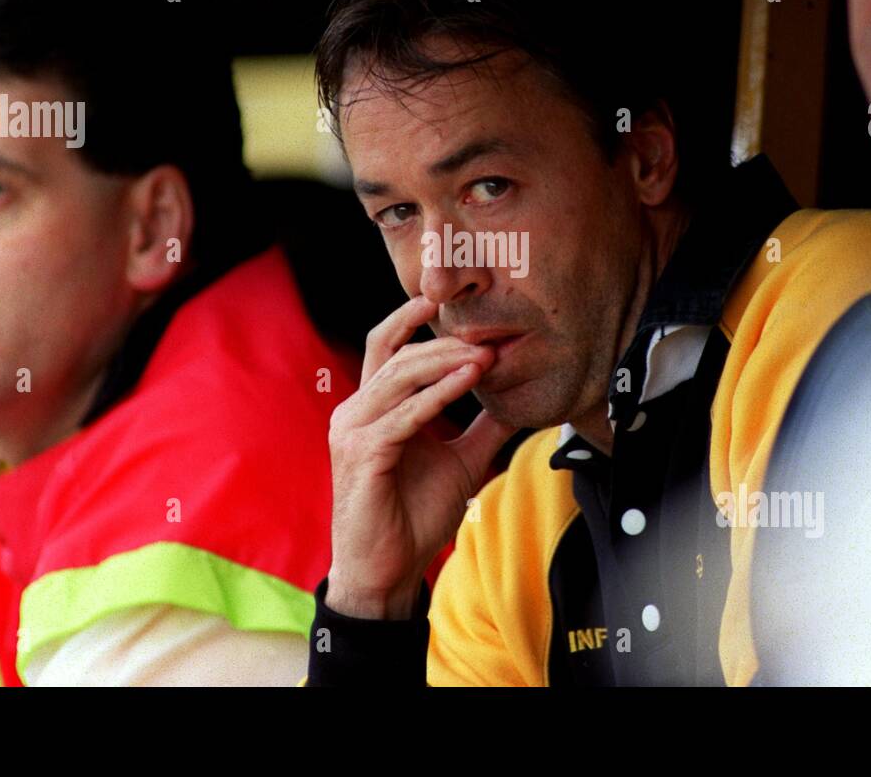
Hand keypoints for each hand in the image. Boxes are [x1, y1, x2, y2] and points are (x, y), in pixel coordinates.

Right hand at [325, 295, 515, 618]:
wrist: (389, 569)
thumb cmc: (414, 516)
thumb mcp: (460, 462)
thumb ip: (482, 429)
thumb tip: (517, 404)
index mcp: (372, 408)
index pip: (384, 348)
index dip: (408, 319)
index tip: (442, 300)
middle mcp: (354, 412)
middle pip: (398, 357)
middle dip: (444, 343)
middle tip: (488, 339)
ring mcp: (352, 431)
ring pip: (399, 378)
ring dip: (445, 363)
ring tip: (485, 357)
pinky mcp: (362, 454)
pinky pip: (405, 416)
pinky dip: (438, 396)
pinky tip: (468, 383)